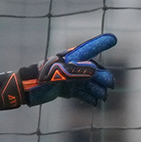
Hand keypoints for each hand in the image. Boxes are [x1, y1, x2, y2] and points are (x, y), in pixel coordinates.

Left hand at [0, 33, 116, 111]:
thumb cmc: (41, 77)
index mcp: (71, 59)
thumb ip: (77, 72)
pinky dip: (88, 97)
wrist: (27, 89)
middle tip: (111, 86)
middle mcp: (72, 67)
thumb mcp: (59, 74)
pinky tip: (95, 103)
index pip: (89, 49)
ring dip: (97, 90)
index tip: (113, 39)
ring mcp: (70, 78)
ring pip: (88, 83)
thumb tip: (95, 73)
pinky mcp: (66, 89)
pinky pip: (81, 93)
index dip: (101, 44)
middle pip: (93, 71)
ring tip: (103, 98)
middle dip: (103, 77)